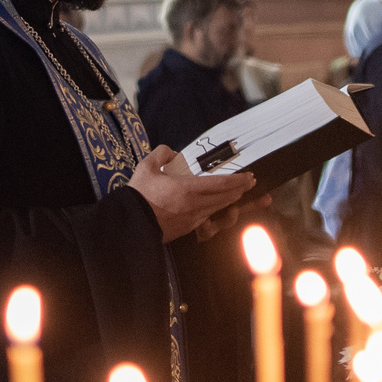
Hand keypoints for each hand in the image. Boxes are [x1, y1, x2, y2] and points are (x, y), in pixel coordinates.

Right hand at [130, 147, 256, 242]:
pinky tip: (222, 208)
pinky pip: (210, 219)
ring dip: (233, 201)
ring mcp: (194, 219)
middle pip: (226, 197)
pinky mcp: (189, 229)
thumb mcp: (146, 167)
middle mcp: (195, 205)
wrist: (130, 224)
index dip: (237, 180)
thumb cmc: (138, 195)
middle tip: (250, 182)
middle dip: (240, 189)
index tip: (248, 175)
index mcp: (187, 189)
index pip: (220, 183)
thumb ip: (161, 154)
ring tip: (241, 194)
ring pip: (220, 209)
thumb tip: (173, 152)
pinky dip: (219, 212)